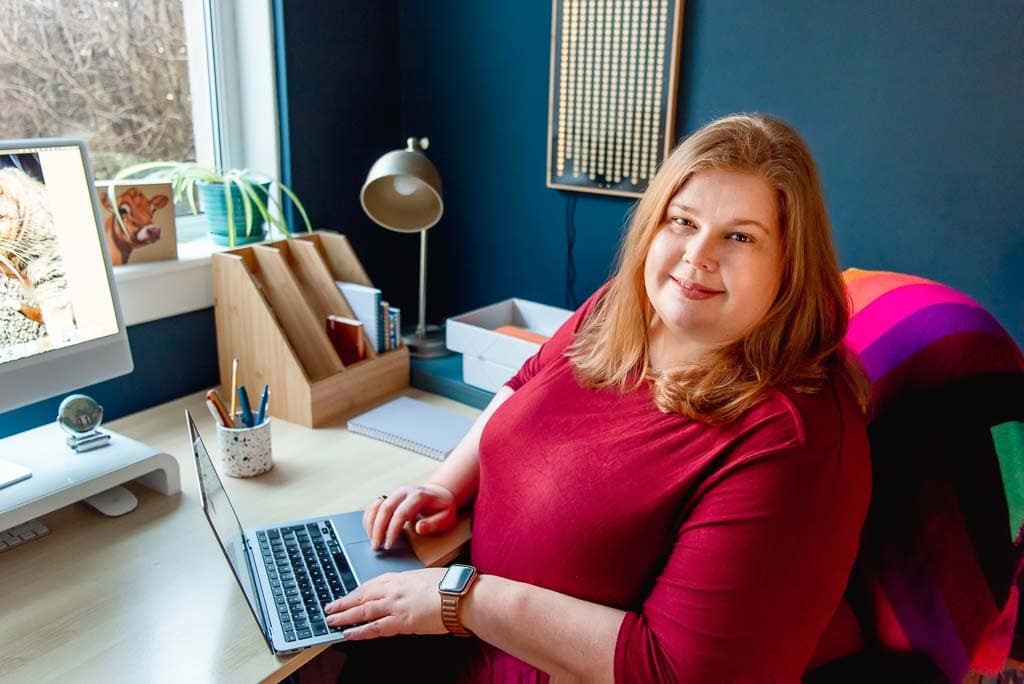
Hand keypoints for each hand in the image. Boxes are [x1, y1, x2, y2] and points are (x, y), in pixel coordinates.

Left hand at [324, 568, 446, 638]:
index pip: (371, 584)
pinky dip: (359, 631)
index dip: (356, 592)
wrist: (460, 595)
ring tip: (331, 622)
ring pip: (362, 611)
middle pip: (361, 596)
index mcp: (400, 577)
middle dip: (343, 603)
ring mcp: (395, 605)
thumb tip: (406, 592)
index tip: (347, 596)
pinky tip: (348, 634)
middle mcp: (393, 589)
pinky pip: (374, 628)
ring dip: (344, 617)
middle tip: (329, 608)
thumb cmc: (449, 586)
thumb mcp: (425, 577)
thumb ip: (410, 585)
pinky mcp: (400, 622)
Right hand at [364, 483, 456, 550]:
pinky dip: (369, 518)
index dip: (393, 530)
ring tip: (372, 541)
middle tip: (376, 546)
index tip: (389, 544)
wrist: (439, 493)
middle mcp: (404, 491)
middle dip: (378, 529)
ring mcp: (395, 493)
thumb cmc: (442, 507)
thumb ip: (434, 523)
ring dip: (371, 524)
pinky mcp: (388, 496)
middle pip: (385, 509)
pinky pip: (374, 505)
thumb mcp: (447, 517)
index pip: (401, 513)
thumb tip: (419, 528)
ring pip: (376, 505)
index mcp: (418, 496)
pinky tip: (370, 530)